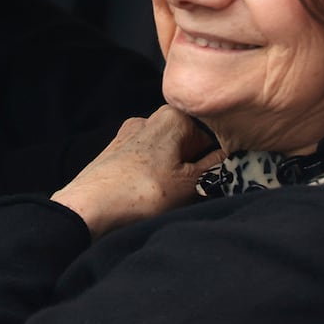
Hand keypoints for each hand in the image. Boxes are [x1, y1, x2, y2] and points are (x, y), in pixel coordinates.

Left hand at [51, 106, 219, 237]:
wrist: (88, 208)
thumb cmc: (142, 192)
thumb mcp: (191, 184)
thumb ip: (217, 166)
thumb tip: (235, 155)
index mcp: (173, 116)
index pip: (213, 128)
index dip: (224, 151)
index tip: (228, 171)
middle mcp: (149, 118)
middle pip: (188, 138)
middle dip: (198, 161)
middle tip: (203, 187)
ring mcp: (129, 135)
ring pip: (168, 150)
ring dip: (177, 169)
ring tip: (177, 195)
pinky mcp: (115, 152)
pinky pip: (148, 160)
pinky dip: (156, 173)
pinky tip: (154, 194)